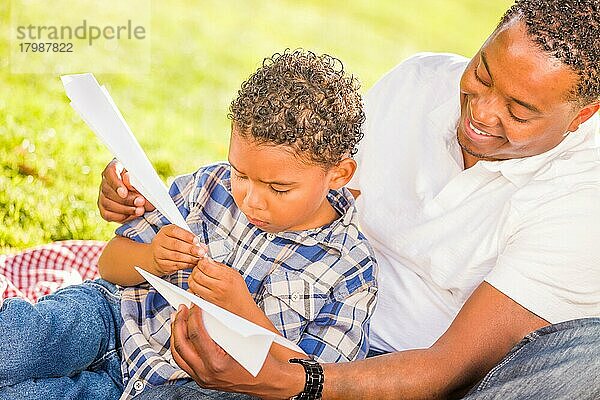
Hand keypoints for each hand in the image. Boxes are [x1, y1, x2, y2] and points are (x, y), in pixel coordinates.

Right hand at [98, 159, 154, 222]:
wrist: (146, 195)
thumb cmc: (145, 183)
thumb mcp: (144, 179)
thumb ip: (136, 179)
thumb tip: (127, 178)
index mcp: (115, 168)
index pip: (110, 172)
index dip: (116, 184)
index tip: (124, 193)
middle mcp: (106, 181)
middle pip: (108, 190)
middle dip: (126, 200)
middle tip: (141, 202)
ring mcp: (103, 195)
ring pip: (107, 203)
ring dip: (125, 209)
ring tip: (140, 210)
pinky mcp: (104, 209)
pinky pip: (107, 215)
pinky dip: (121, 217)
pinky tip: (132, 215)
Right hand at [151, 225, 206, 275]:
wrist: (156, 256)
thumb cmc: (170, 244)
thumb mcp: (179, 237)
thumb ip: (191, 239)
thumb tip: (202, 246)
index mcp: (165, 231)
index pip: (175, 231)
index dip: (187, 236)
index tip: (196, 240)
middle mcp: (160, 241)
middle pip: (176, 245)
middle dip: (191, 249)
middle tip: (201, 252)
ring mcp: (159, 253)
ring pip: (177, 256)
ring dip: (190, 258)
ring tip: (198, 258)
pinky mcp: (162, 264)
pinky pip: (176, 265)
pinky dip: (186, 265)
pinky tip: (192, 263)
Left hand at [170, 305, 299, 399]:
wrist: (267, 382)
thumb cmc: (260, 362)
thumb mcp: (245, 341)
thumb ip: (225, 328)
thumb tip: (209, 312)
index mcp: (217, 363)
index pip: (197, 334)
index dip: (193, 316)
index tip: (194, 305)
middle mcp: (206, 373)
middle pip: (181, 344)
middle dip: (179, 323)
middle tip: (181, 309)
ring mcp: (202, 378)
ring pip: (178, 355)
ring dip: (176, 335)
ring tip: (177, 320)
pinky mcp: (202, 379)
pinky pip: (184, 362)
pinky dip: (181, 347)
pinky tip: (182, 336)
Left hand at [187, 257, 255, 318]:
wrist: (242, 307)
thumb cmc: (239, 291)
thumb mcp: (234, 273)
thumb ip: (219, 266)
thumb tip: (208, 260)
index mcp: (226, 277)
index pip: (206, 266)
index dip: (201, 262)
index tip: (203, 261)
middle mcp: (218, 287)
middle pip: (197, 274)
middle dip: (196, 269)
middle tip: (199, 268)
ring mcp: (212, 295)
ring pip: (193, 284)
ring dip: (192, 278)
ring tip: (197, 275)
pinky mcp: (207, 301)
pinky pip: (194, 293)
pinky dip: (193, 287)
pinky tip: (198, 284)